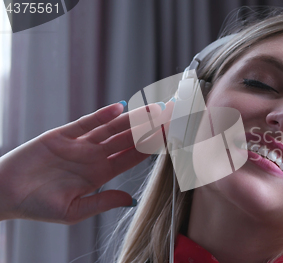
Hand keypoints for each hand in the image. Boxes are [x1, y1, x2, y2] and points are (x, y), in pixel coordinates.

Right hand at [0, 101, 169, 223]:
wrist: (5, 194)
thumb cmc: (38, 206)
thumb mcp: (74, 211)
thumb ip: (103, 201)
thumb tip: (131, 200)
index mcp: (100, 174)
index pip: (132, 157)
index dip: (151, 147)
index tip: (169, 138)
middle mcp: (94, 156)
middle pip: (128, 139)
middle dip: (148, 128)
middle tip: (170, 116)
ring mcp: (80, 144)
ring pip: (112, 128)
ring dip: (132, 118)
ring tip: (153, 109)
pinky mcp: (62, 135)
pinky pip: (86, 122)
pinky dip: (102, 115)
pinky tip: (119, 108)